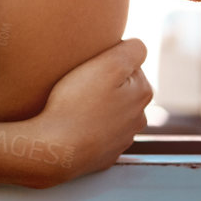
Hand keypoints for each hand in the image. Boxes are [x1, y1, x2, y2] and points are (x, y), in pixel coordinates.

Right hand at [22, 37, 152, 187]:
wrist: (58, 149)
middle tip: (78, 84)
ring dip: (97, 106)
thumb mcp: (107, 65)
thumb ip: (131, 51)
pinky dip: (89, 127)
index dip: (107, 61)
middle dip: (105, 84)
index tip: (89, 68)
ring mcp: (122, 139)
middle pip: (122, 88)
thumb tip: (139, 47)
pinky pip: (98, 132)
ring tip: (73, 104)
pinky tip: (73, 125)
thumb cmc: (77, 104)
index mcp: (142, 93)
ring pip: (111, 111)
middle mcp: (138, 117)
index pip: (130, 63)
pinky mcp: (105, 154)